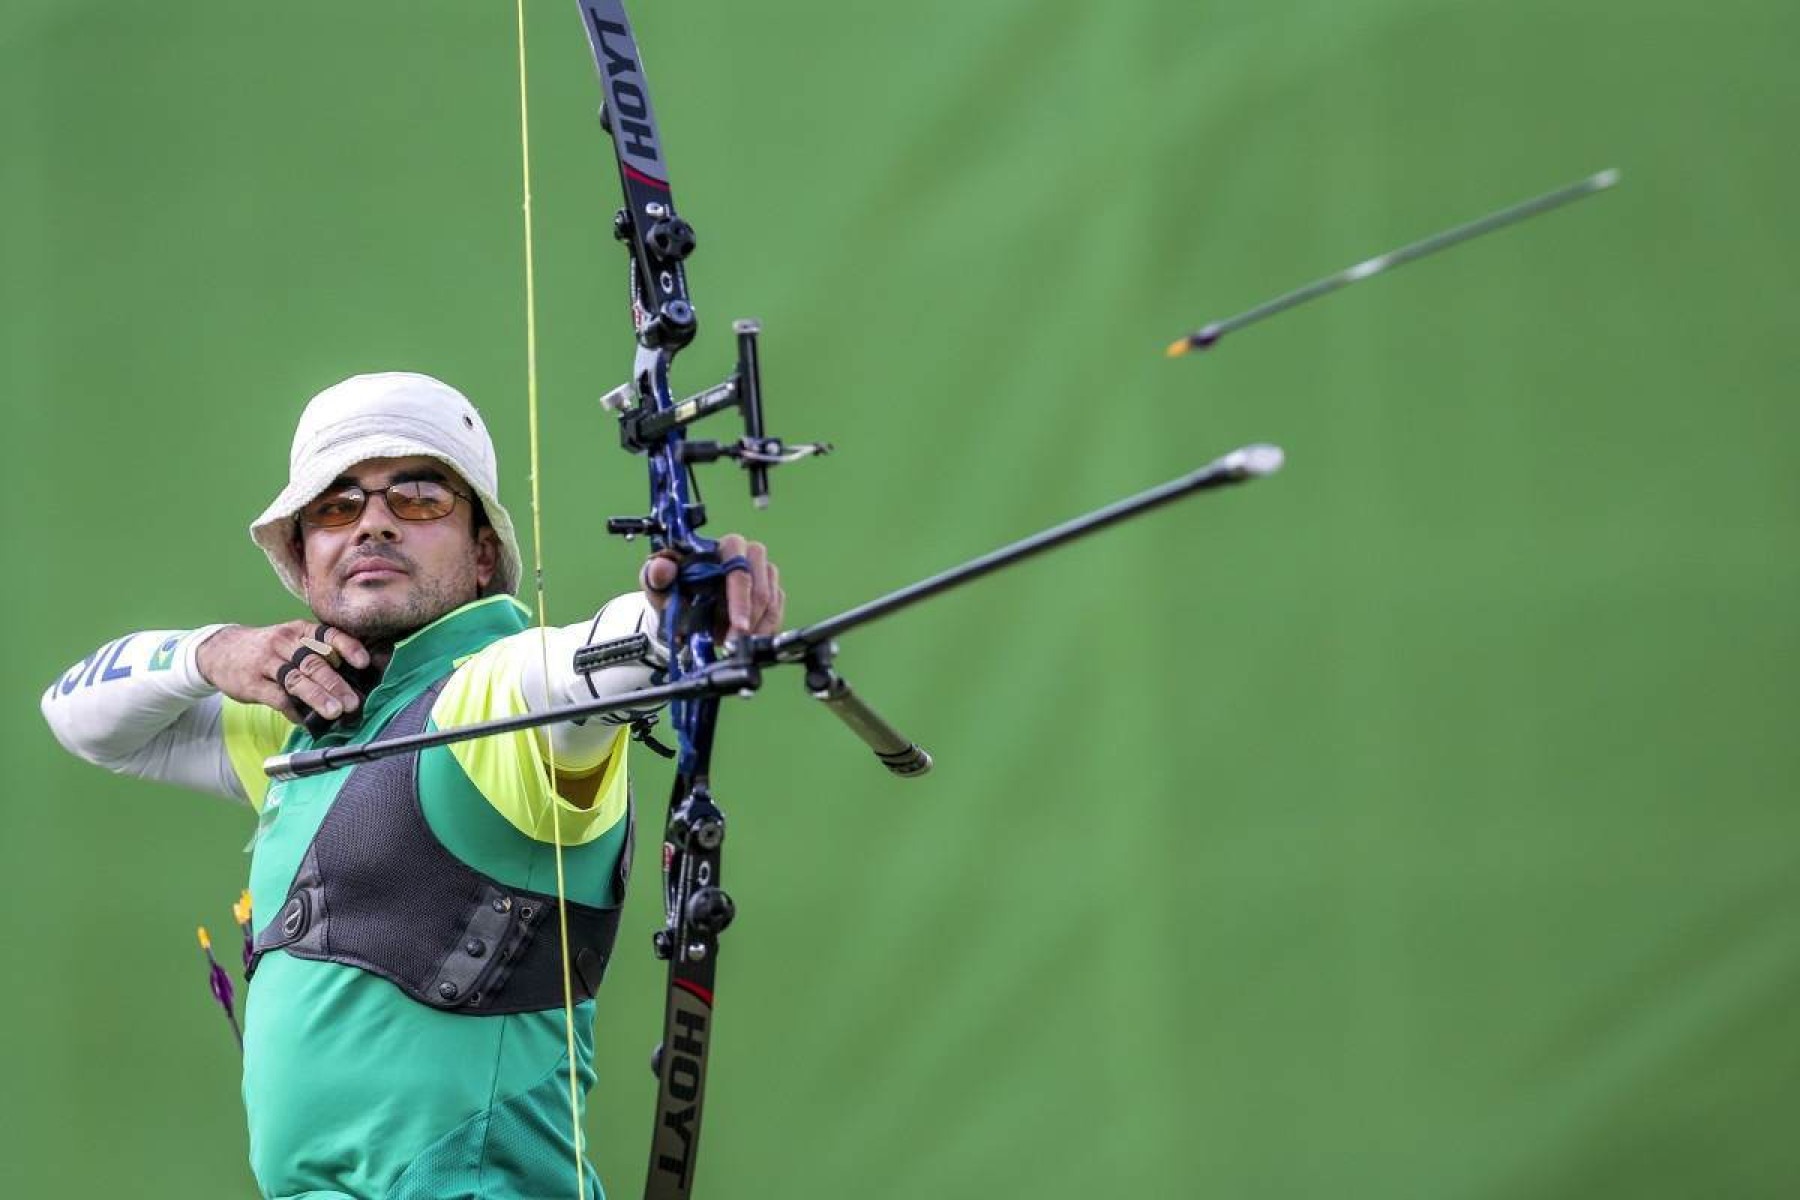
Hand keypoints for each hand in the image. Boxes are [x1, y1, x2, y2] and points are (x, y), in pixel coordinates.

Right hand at [195, 621, 372, 724]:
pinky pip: (276, 698)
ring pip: (296, 679)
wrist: (220, 650)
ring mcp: (267, 662)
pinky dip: (293, 711)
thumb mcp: (291, 641)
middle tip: (353, 702)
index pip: (327, 634)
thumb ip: (318, 655)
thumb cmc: (268, 649)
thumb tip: (355, 679)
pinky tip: (305, 721)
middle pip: (314, 662)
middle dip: (336, 683)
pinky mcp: (252, 683)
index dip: (347, 647)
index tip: (364, 662)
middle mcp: (284, 642)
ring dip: (318, 697)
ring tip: (335, 712)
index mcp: (300, 630)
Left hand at [640, 534, 785, 641]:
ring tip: (732, 643)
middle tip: (733, 644)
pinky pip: (776, 613)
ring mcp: (766, 573)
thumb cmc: (675, 588)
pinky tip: (747, 640)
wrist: (685, 604)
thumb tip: (662, 568)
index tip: (738, 628)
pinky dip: (763, 630)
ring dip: (754, 629)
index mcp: (727, 545)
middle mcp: (751, 554)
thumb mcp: (660, 583)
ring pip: (770, 604)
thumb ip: (658, 574)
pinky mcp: (774, 591)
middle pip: (761, 590)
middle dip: (748, 621)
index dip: (740, 601)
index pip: (740, 570)